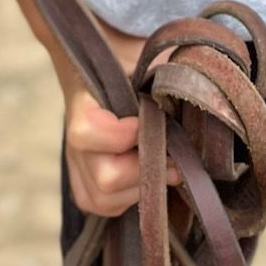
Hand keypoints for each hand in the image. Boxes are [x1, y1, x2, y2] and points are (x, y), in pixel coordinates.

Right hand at [61, 20, 178, 221]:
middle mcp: (73, 141)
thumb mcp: (142, 57)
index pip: (88, 132)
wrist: (106, 62)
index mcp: (81, 103)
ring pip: (106, 200)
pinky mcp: (84, 188)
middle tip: (174, 158)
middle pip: (106, 178)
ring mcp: (76, 167)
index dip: (124, 135)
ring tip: (163, 167)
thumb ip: (161, 71)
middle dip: (146, 170)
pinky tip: (146, 176)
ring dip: (141, 188)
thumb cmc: (129, 61)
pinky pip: (104, 207)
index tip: (151, 122)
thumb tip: (192, 86)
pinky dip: (129, 198)